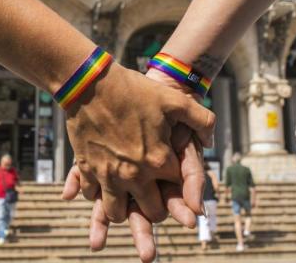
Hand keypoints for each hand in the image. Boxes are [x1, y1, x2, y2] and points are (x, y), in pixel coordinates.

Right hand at [64, 64, 213, 225]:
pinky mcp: (87, 169)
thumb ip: (202, 120)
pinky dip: (97, 193)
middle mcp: (134, 175)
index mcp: (158, 161)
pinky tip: (104, 181)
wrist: (90, 82)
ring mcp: (108, 174)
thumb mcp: (175, 100)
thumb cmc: (133, 89)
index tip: (175, 180)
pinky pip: (91, 195)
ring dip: (125, 209)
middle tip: (154, 195)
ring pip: (117, 214)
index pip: (177, 192)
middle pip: (151, 211)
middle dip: (156, 207)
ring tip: (128, 196)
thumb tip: (209, 142)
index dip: (180, 188)